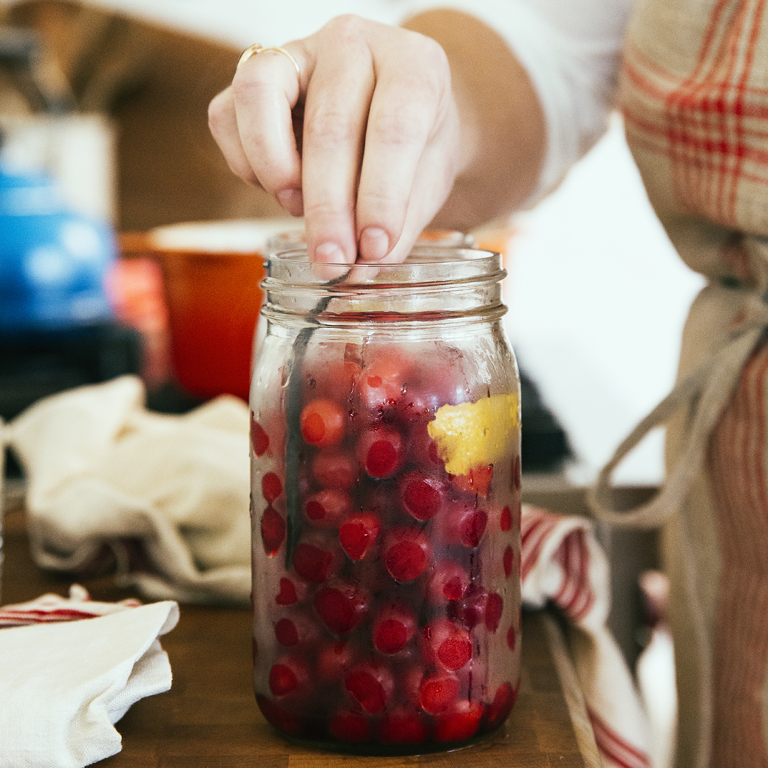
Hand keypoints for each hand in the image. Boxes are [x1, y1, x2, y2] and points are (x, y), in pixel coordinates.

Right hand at [208, 15, 462, 264]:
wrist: (399, 115)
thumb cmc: (417, 147)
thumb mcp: (426, 183)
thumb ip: (400, 223)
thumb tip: (363, 264)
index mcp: (412, 63)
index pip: (394, 127)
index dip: (381, 196)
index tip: (374, 249)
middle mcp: (353, 43)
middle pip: (329, 125)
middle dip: (327, 207)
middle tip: (331, 260)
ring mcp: (298, 51)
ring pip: (260, 96)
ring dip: (274, 170)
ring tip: (297, 211)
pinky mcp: (255, 73)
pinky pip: (226, 114)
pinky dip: (245, 163)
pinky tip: (280, 190)